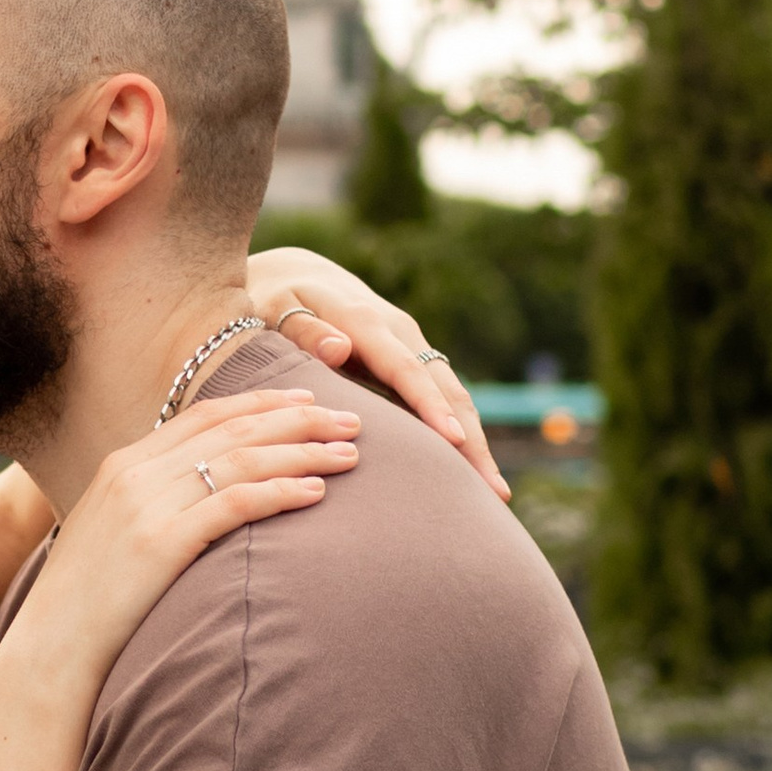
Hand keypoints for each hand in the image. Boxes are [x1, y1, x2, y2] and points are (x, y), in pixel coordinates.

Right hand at [25, 387, 359, 688]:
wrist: (52, 645)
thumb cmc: (89, 600)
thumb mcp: (114, 532)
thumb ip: (153, 503)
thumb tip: (204, 498)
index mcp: (123, 463)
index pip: (204, 415)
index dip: (260, 403)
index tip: (306, 401)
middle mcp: (135, 472)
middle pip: (233, 429)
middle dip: (298, 419)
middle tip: (351, 419)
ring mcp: (146, 505)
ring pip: (242, 459)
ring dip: (303, 452)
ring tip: (351, 454)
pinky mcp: (161, 541)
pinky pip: (235, 503)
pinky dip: (280, 492)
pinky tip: (317, 492)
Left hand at [245, 248, 508, 499]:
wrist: (299, 275)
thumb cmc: (278, 299)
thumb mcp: (277, 308)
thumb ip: (304, 331)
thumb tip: (339, 348)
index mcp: (367, 322)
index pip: (406, 370)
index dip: (431, 406)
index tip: (453, 440)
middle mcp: (400, 332)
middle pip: (447, 389)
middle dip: (471, 439)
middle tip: (492, 492)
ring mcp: (412, 348)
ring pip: (454, 397)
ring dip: (475, 444)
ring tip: (494, 495)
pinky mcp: (412, 363)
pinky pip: (443, 400)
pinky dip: (460, 434)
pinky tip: (470, 474)